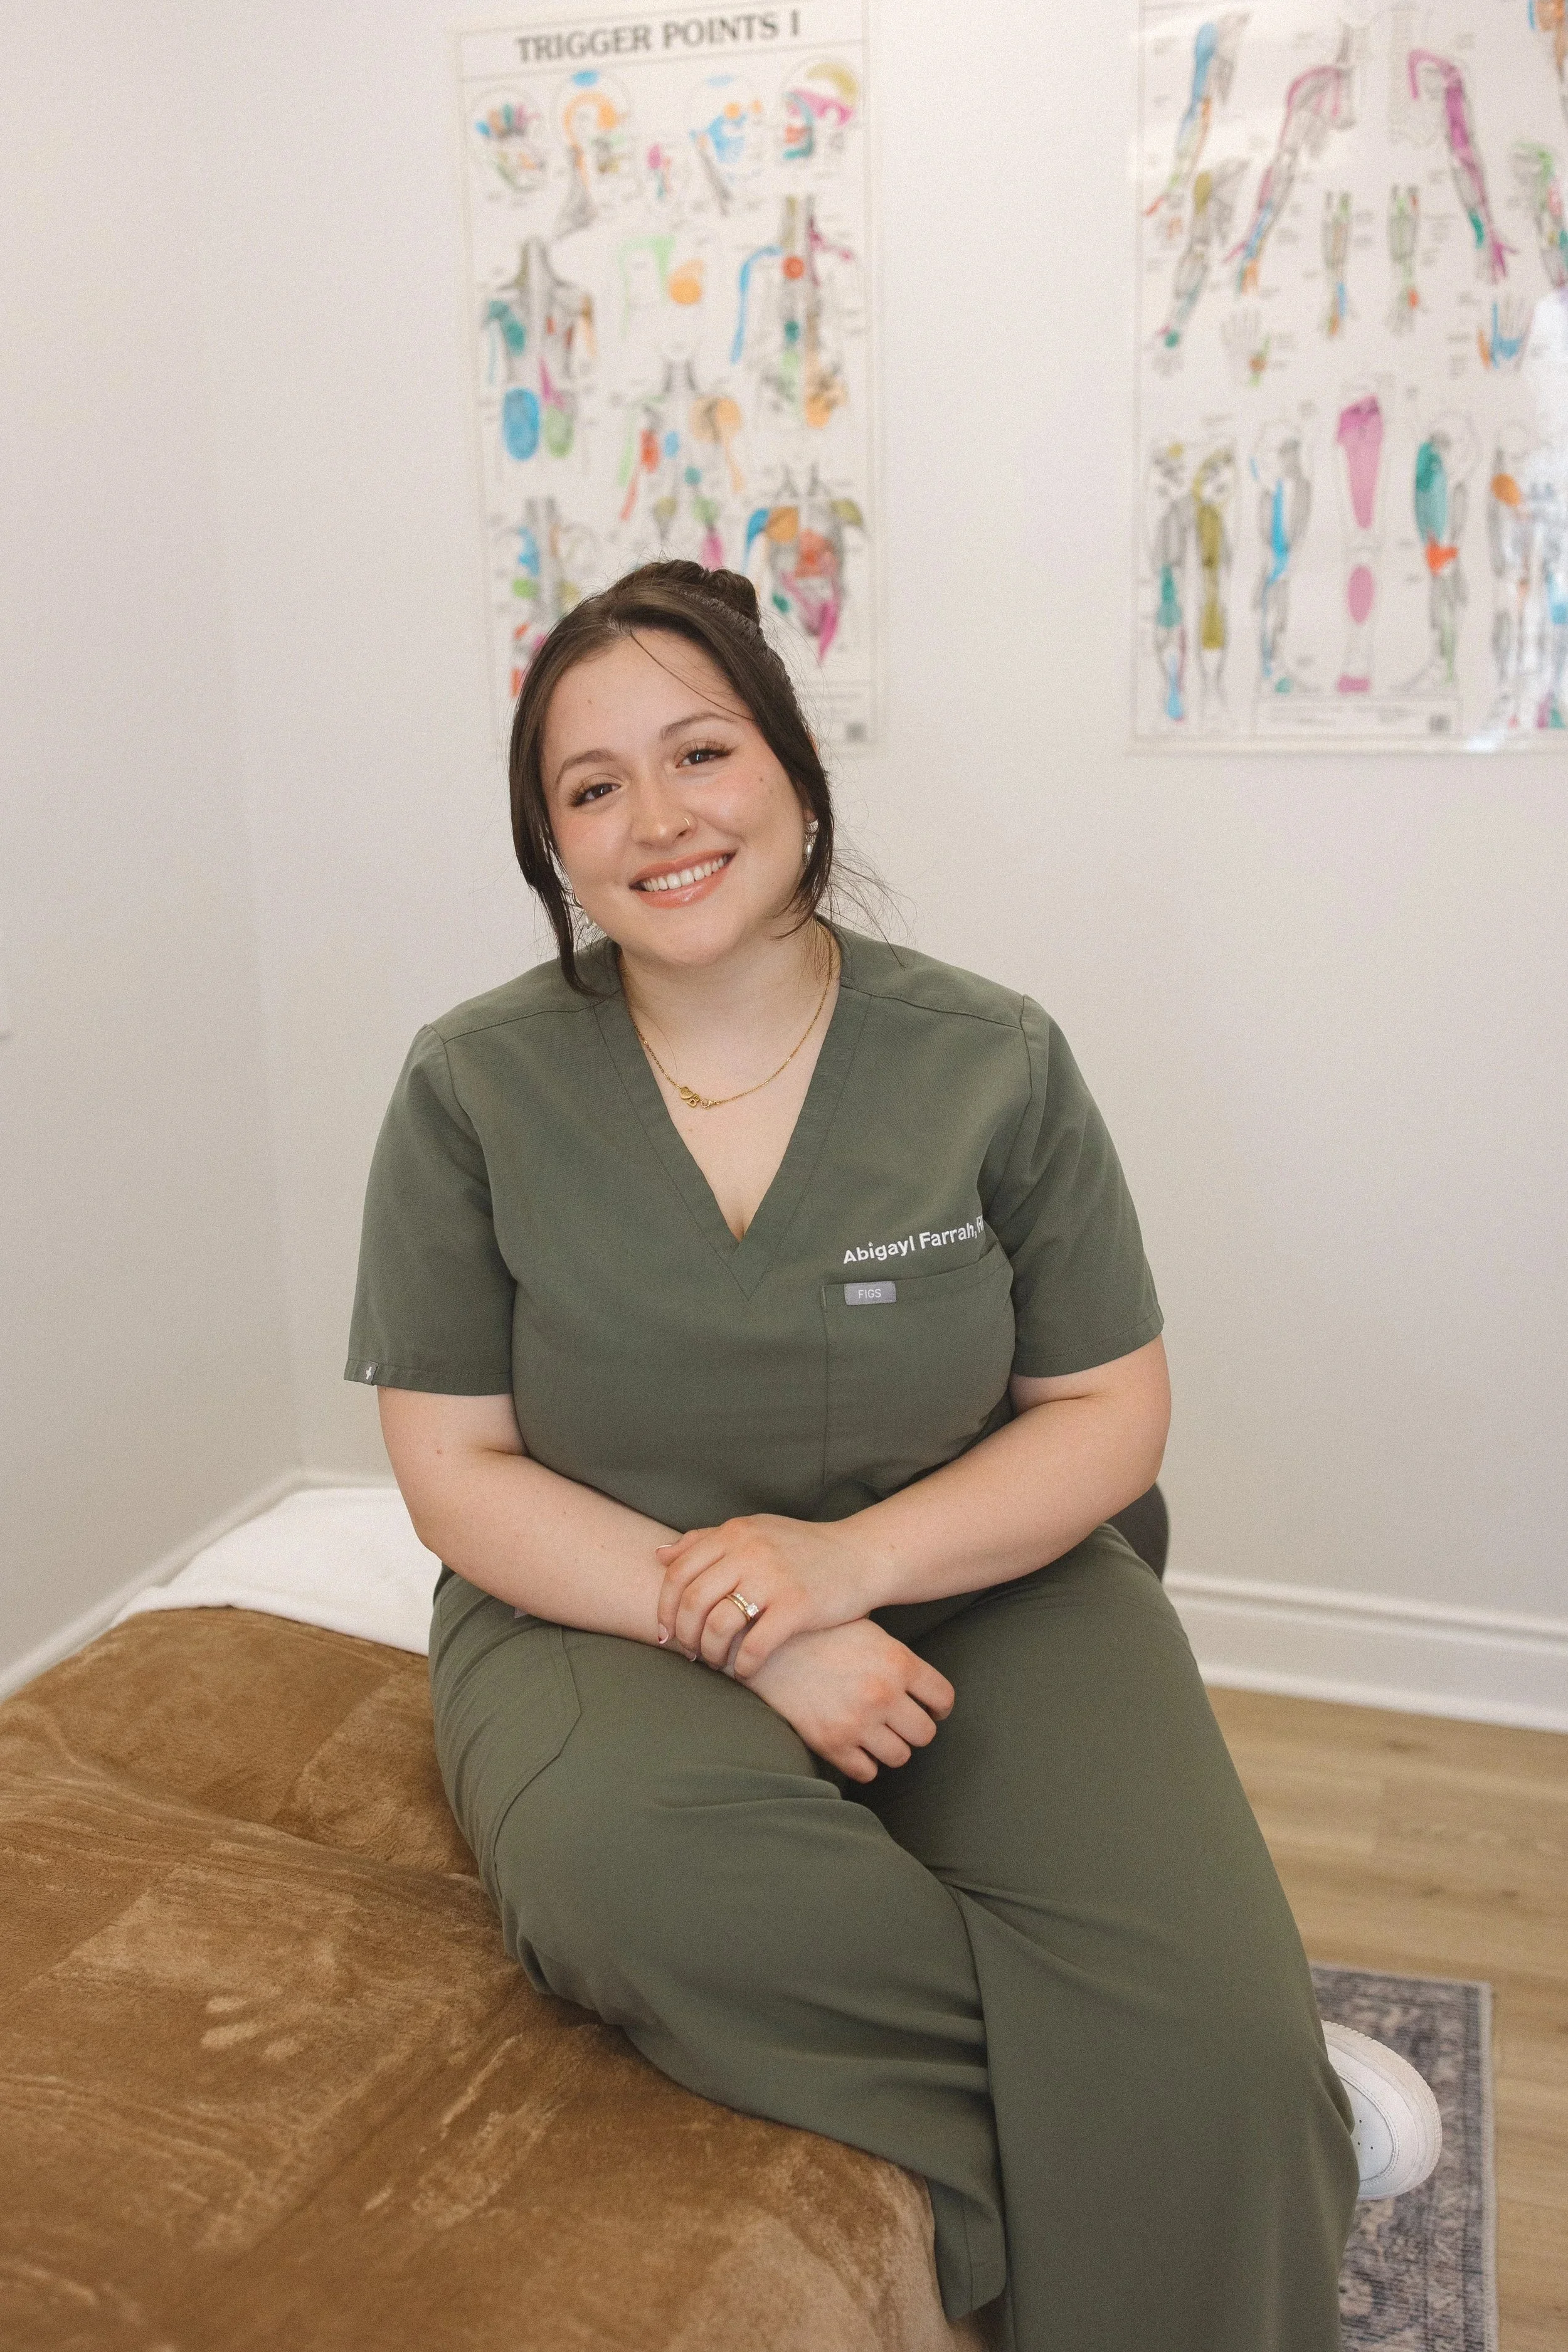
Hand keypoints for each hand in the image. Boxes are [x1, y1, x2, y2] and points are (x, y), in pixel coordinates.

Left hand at [655, 1513, 878, 1674]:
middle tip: (690, 1651)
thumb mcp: (754, 1531)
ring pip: (718, 1625)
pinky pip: (755, 1646)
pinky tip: (745, 1671)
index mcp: (735, 1533)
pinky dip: (743, 1666)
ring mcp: (774, 1579)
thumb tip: (660, 1555)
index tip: (666, 1632)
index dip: (665, 1608)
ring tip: (715, 1662)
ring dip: (710, 1653)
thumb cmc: (803, 1548)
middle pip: (693, 1601)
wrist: (860, 1556)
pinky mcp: (798, 1606)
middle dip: (684, 1634)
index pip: (679, 1573)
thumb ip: (707, 1540)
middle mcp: (750, 1552)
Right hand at [744, 1620, 955, 1783]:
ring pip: (900, 1756)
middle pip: (925, 1733)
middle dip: (914, 1728)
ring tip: (875, 1732)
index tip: (929, 1708)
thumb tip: (920, 1681)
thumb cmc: (819, 1633)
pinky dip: (864, 1763)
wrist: (767, 1646)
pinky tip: (854, 1745)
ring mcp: (858, 1721)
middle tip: (898, 1721)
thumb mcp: (867, 1630)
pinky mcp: (832, 1743)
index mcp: (897, 1660)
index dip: (938, 1706)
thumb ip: (897, 1656)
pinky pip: (867, 1772)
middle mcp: (883, 1693)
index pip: (943, 1699)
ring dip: (890, 1747)